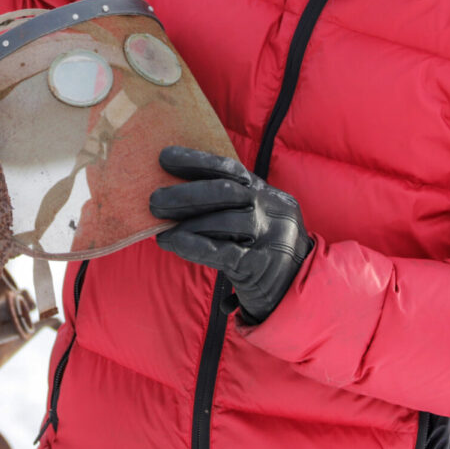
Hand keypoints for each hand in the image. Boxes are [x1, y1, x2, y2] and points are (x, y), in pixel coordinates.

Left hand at [149, 146, 312, 323]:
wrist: (295, 292)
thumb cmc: (259, 252)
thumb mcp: (251, 221)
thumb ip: (223, 206)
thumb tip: (170, 194)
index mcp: (267, 193)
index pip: (230, 169)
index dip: (196, 161)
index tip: (164, 157)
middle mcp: (273, 209)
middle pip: (225, 191)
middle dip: (185, 193)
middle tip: (154, 201)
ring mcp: (271, 236)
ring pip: (223, 221)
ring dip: (185, 225)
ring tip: (160, 231)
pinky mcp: (263, 265)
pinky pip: (224, 252)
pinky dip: (194, 246)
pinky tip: (173, 243)